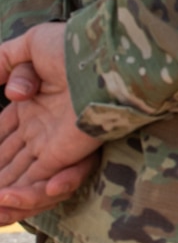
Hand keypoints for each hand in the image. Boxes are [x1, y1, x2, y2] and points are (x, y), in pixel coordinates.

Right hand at [0, 23, 98, 223]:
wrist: (102, 58)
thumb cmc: (72, 47)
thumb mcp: (33, 44)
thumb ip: (5, 59)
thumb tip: (2, 87)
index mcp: (32, 104)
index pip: (2, 132)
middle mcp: (40, 126)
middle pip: (7, 158)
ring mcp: (51, 142)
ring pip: (17, 175)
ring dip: (1, 187)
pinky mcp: (61, 155)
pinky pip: (33, 181)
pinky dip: (15, 193)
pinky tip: (0, 198)